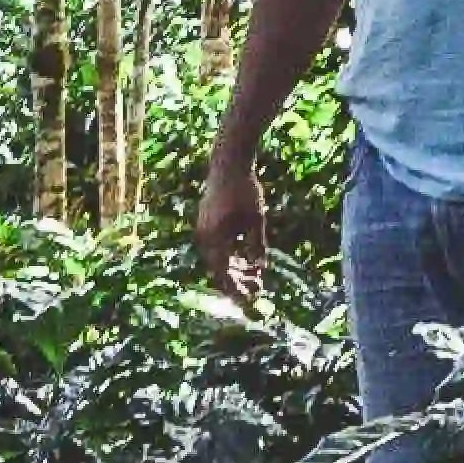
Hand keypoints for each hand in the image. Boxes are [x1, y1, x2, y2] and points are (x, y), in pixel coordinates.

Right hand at [196, 163, 266, 299]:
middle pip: (219, 269)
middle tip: (257, 288)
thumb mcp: (256, 220)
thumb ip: (257, 245)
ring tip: (254, 274)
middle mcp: (205, 238)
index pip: (223, 275)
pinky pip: (217, 246)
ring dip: (235, 267)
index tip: (251, 299)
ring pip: (219, 258)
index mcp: (214, 240)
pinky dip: (231, 254)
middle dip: (237, 280)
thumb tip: (260, 268)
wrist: (228, 163)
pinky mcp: (207, 222)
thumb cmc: (245, 190)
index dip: (237, 289)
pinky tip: (245, 257)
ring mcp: (204, 230)